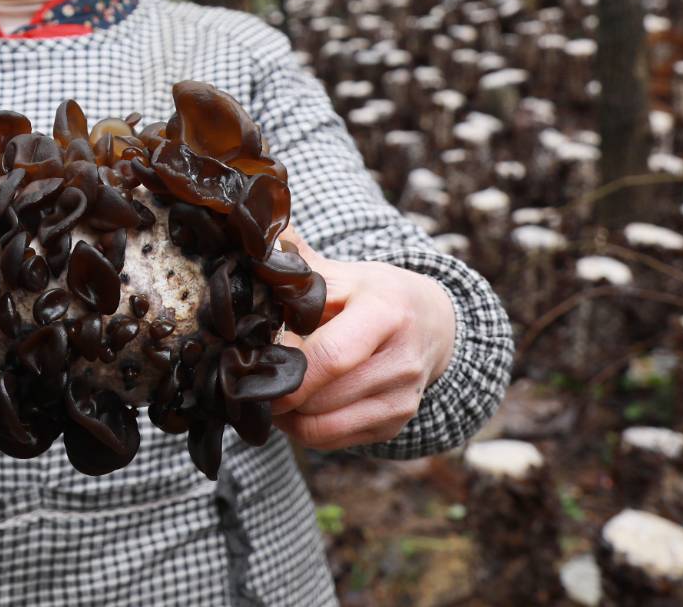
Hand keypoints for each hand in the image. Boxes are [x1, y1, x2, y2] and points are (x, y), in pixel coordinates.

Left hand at [269, 223, 457, 450]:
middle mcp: (401, 361)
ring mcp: (402, 399)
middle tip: (249, 383)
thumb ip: (300, 264)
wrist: (434, 323)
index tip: (254, 368)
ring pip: (326, 425)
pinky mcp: (395, 424)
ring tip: (269, 394)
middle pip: (323, 397)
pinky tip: (294, 408)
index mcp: (385, 313)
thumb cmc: (377, 295)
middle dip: (279, 394)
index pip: (332, 356)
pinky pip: (336, 440)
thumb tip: (257, 242)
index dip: (289, 371)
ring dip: (287, 417)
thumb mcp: (345, 273)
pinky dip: (306, 430)